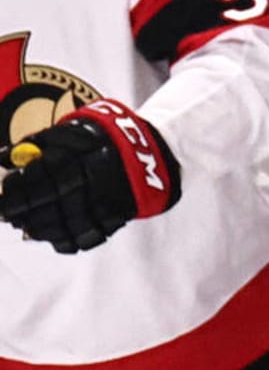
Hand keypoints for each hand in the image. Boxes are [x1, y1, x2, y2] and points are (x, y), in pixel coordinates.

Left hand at [0, 100, 180, 253]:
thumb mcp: (74, 129)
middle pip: (54, 202)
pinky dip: (67, 240)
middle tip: (7, 215)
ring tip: (25, 227)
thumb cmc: (103, 137)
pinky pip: (89, 236)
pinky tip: (51, 237)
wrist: (152, 152)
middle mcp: (100, 180)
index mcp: (88, 154)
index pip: (45, 175)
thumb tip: (3, 157)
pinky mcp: (119, 217)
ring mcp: (111, 201)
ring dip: (42, 229)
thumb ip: (39, 141)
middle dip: (26, 211)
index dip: (20, 187)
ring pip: (70, 223)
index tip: (3, 192)